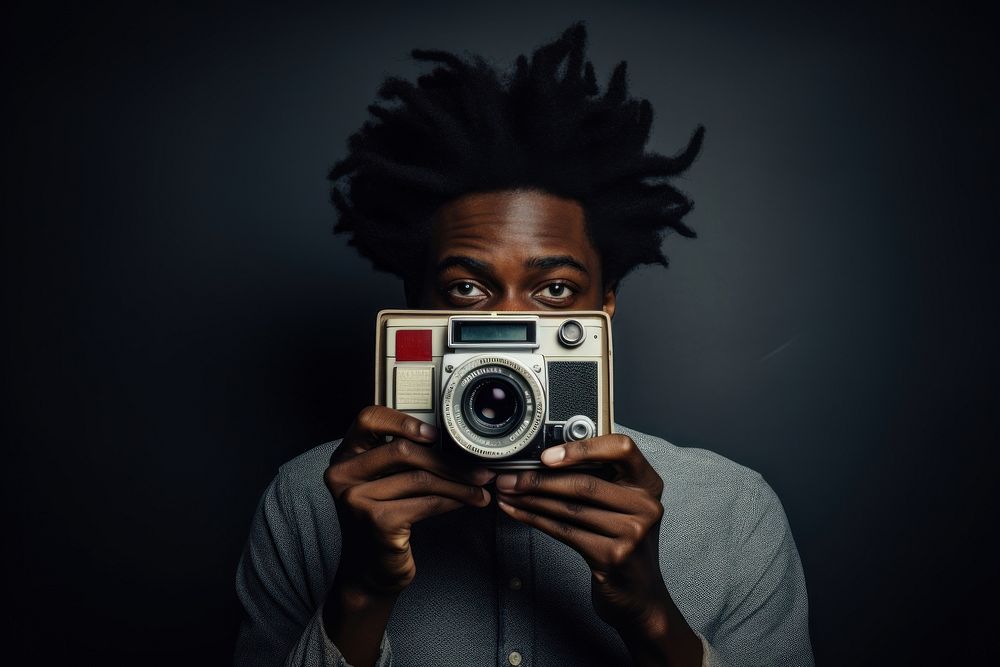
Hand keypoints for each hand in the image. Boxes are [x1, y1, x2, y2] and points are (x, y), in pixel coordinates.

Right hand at [324, 406, 494, 596]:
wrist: (370, 571)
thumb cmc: (383, 521)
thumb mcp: (384, 483)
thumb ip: (401, 460)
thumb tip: (454, 443)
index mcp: (345, 456)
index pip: (370, 419)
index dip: (404, 421)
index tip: (435, 434)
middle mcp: (343, 474)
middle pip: (403, 450)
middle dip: (449, 461)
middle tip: (479, 471)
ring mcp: (357, 498)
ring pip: (420, 478)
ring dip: (459, 484)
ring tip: (480, 489)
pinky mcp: (376, 521)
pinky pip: (426, 502)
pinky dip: (452, 501)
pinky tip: (465, 502)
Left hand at [494, 434, 702, 664]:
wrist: (640, 594)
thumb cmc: (623, 541)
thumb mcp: (623, 505)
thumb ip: (600, 480)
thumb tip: (545, 458)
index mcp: (648, 483)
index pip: (621, 448)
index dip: (582, 447)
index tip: (547, 455)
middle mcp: (646, 505)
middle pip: (584, 483)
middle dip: (538, 479)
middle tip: (509, 477)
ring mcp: (632, 532)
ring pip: (570, 508)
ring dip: (531, 499)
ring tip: (507, 492)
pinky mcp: (613, 556)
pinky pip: (565, 531)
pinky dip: (535, 519)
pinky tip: (517, 512)